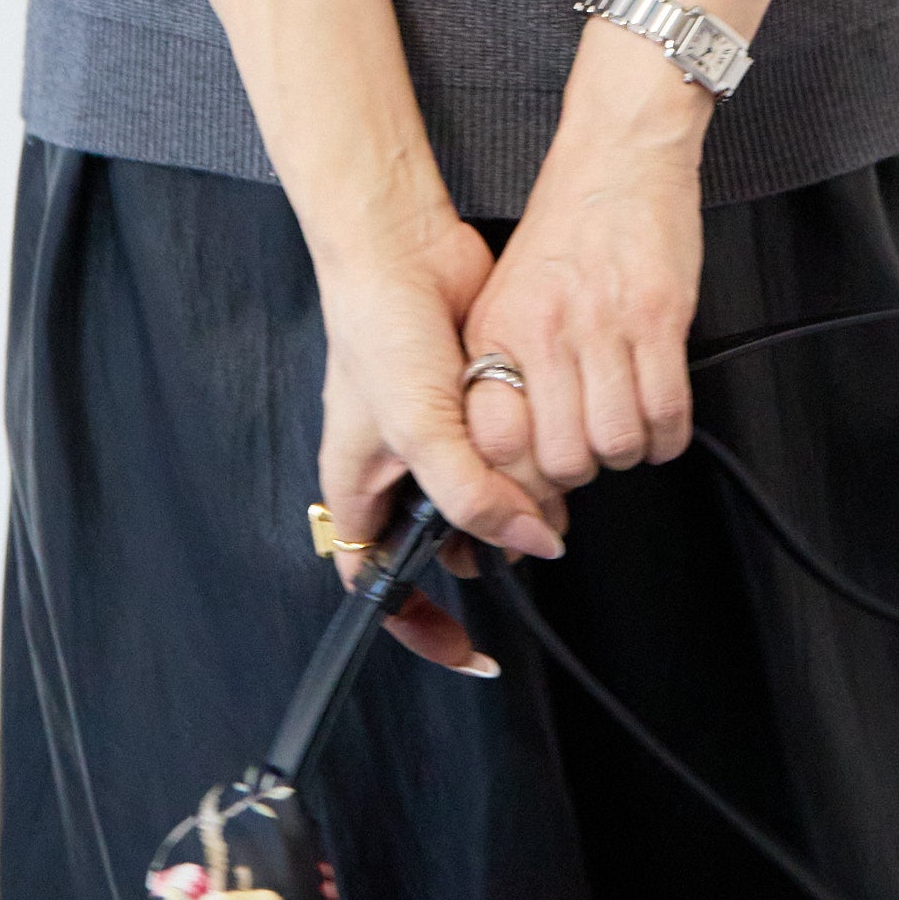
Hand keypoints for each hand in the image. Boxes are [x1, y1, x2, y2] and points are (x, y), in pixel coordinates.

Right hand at [315, 201, 565, 671]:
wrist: (400, 249)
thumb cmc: (378, 333)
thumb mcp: (421, 433)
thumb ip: (475, 499)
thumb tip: (536, 543)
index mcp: (358, 492)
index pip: (380, 587)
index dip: (421, 627)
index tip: (470, 650)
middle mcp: (394, 473)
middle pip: (446, 545)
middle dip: (490, 546)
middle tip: (525, 530)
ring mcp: (434, 438)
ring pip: (485, 499)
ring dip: (516, 496)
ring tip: (535, 476)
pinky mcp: (469, 406)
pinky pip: (505, 450)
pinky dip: (527, 452)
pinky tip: (539, 433)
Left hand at [460, 28, 708, 491]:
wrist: (617, 154)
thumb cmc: (565, 224)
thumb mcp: (507, 293)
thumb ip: (505, 366)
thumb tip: (517, 449)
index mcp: (496, 329)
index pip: (495, 443)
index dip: (520, 479)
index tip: (536, 481)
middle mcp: (543, 331)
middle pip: (562, 460)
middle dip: (583, 469)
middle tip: (589, 448)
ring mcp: (602, 325)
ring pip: (618, 445)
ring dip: (628, 451)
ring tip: (626, 427)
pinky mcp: (659, 317)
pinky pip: (668, 414)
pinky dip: (668, 435)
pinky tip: (660, 418)